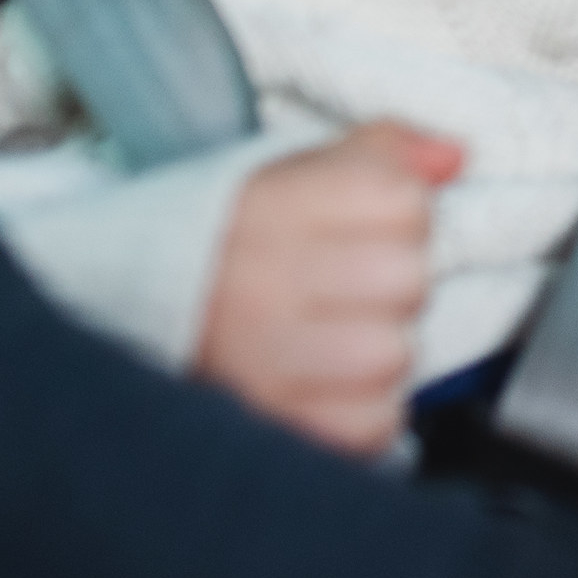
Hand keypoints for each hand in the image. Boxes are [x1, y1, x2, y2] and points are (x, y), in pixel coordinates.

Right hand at [195, 120, 463, 455]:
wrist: (123, 312)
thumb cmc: (226, 241)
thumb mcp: (292, 171)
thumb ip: (382, 151)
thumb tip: (454, 159)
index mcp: (273, 203)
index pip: (406, 203)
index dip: (400, 217)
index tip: (359, 230)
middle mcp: (264, 278)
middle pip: (410, 281)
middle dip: (391, 289)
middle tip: (344, 294)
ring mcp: (264, 358)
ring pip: (394, 356)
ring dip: (377, 355)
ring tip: (329, 345)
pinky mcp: (271, 425)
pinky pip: (374, 423)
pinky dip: (363, 414)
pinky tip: (325, 391)